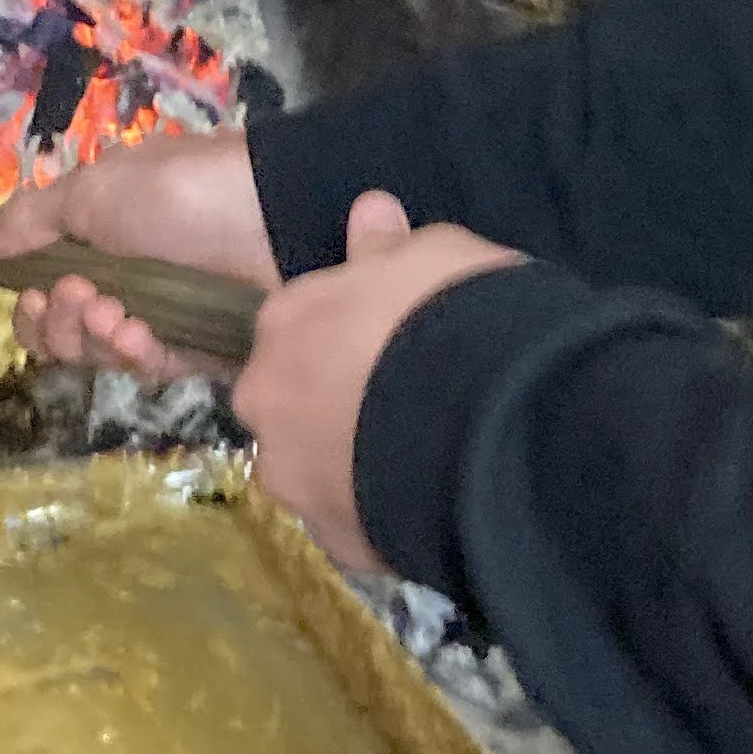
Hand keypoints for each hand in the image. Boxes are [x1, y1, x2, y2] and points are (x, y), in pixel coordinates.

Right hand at [0, 125, 277, 386]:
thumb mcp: (95, 190)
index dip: (30, 306)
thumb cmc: (181, 192)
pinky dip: (134, 353)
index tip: (36, 292)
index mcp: (99, 240)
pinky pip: (147, 368)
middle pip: (64, 333)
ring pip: (99, 354)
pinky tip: (140, 334)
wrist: (276, 217)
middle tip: (82, 296)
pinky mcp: (196, 350)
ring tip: (116, 311)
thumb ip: (31, 221)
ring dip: (93, 336)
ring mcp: (161, 318)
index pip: (44, 294)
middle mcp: (125, 282)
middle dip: (60, 322)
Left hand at [232, 189, 520, 574]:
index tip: (390, 338)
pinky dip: (378, 510)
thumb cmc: (455, 316)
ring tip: (418, 456)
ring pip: (312, 465)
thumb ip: (389, 245)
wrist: (486, 426)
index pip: (298, 320)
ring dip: (349, 459)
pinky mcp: (332, 542)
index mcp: (285, 319)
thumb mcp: (434, 254)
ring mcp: (292, 478)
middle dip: (330, 399)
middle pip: (289, 397)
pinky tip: (428, 497)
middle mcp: (266, 398)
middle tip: (402, 400)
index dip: (345, 329)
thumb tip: (370, 212)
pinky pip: (352, 520)